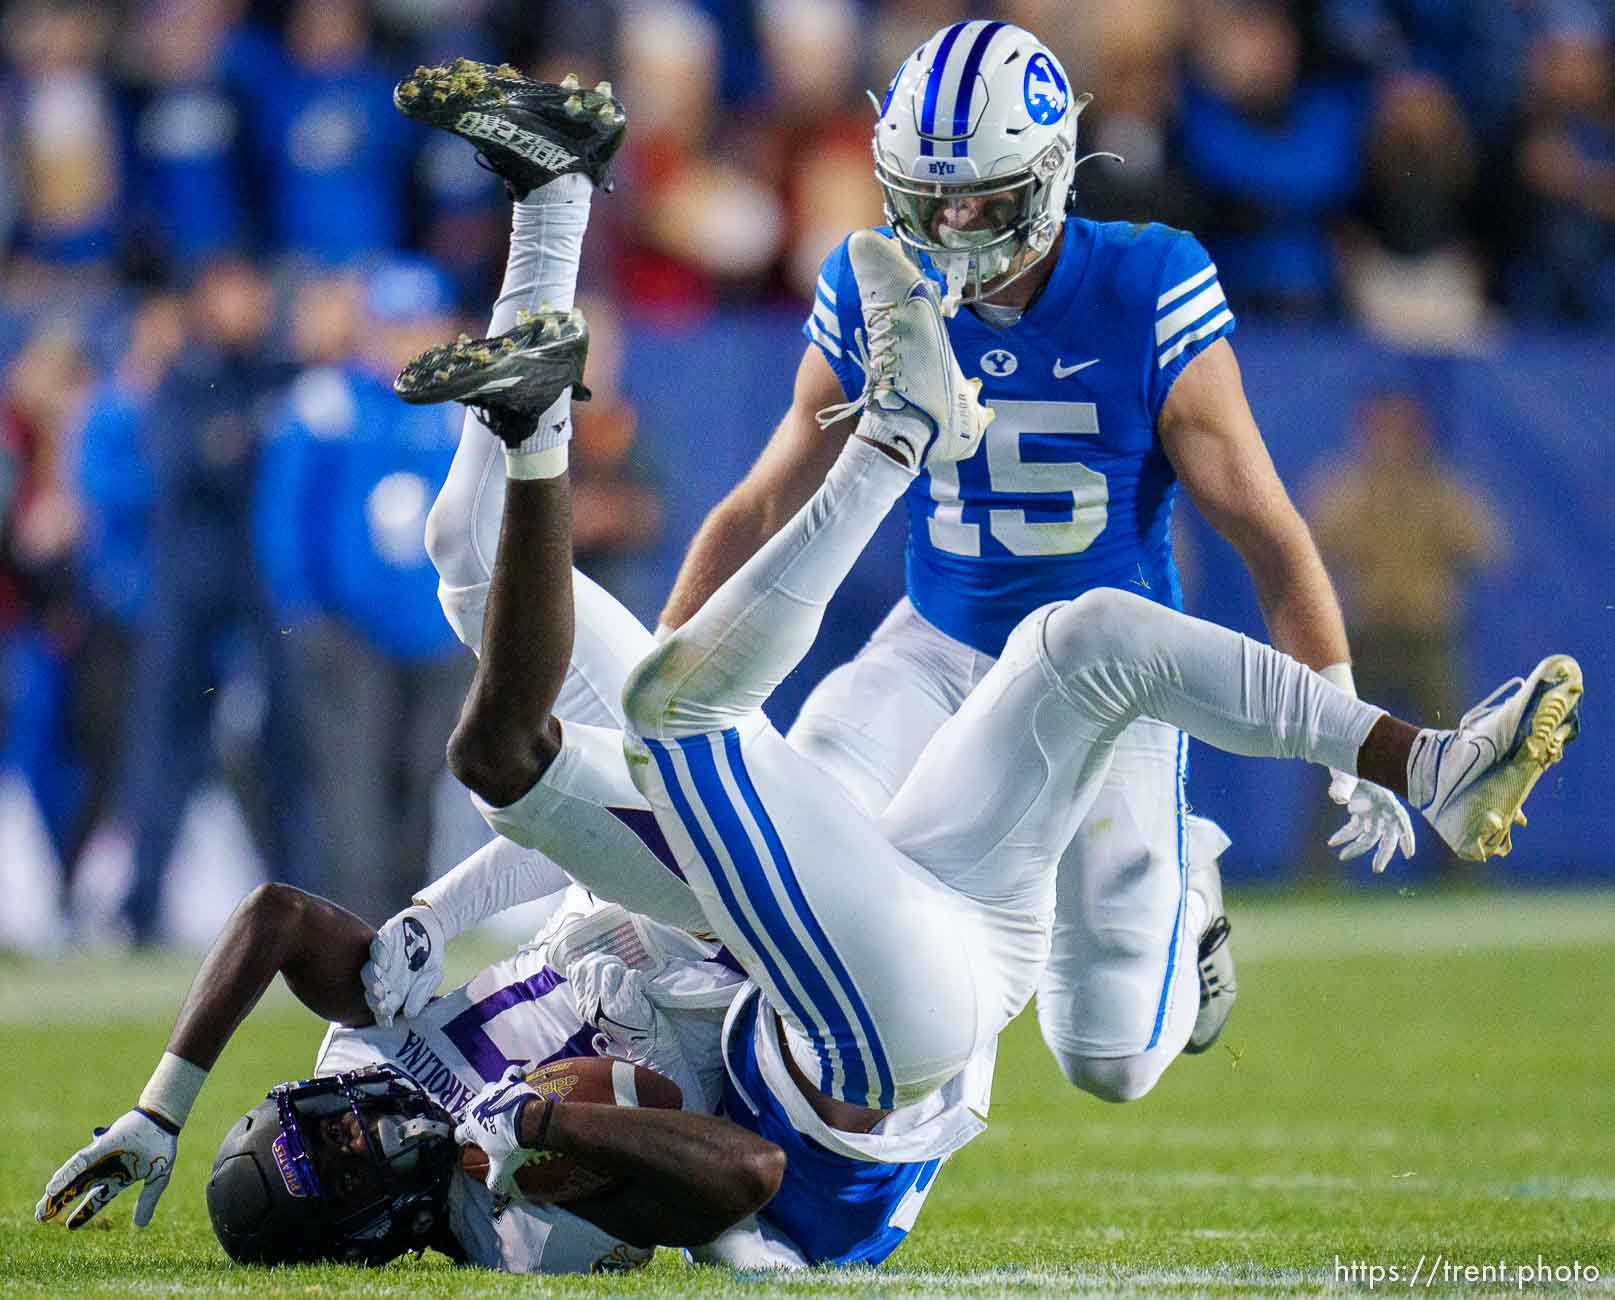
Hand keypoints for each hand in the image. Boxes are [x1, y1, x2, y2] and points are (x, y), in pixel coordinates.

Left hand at [36, 1108, 176, 1228]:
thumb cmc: (161, 1145)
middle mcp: (104, 1170)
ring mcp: (100, 1159)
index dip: (83, 1213)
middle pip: (77, 1190)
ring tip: (41, 1209)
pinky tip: (52, 1187)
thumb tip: (140, 1225)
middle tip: (40, 1218)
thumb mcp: (158, 1178)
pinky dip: (65, 1175)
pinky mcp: (99, 1148)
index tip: (70, 1226)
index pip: (97, 1199)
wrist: (164, 1119)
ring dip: (56, 1194)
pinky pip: (79, 1163)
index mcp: (118, 1179)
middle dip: (59, 1204)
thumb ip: (148, 1200)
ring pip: (73, 1179)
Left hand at [362, 904, 444, 1026]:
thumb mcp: (433, 977)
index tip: (387, 1022)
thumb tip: (410, 1014)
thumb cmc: (430, 957)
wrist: (432, 927)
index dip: (384, 1015)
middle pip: (373, 992)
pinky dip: (379, 957)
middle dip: (376, 1000)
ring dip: (373, 982)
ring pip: (369, 973)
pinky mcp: (381, 941)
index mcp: (395, 990)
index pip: (384, 1006)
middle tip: (381, 1005)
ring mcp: (380, 960)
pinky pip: (376, 950)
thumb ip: (422, 994)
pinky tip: (384, 964)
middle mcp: (384, 978)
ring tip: (380, 989)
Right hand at [455, 1069, 538, 1213]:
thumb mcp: (502, 1167)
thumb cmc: (512, 1145)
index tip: (468, 1142)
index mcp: (471, 1126)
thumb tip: (493, 1193)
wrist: (530, 1122)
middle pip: (471, 1110)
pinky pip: (510, 1073)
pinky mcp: (509, 1082)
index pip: (458, 1133)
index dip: (462, 1138)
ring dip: (491, 1096)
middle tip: (489, 1125)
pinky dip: (514, 1076)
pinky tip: (518, 1079)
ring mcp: (493, 1091)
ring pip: (486, 1090)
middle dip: (477, 1116)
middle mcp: (477, 1106)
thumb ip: (495, 1181)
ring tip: (500, 1103)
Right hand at [566, 951, 671, 1062]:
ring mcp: (608, 1006)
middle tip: (622, 970)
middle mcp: (591, 1006)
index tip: (605, 962)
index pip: (578, 970)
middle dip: (610, 961)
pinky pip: (631, 976)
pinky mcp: (626, 1005)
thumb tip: (571, 966)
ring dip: (623, 970)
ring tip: (629, 980)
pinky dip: (638, 977)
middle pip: (594, 965)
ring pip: (611, 969)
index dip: (592, 959)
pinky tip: (641, 986)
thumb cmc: (625, 1017)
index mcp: (583, 1004)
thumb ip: (585, 988)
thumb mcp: (599, 1006)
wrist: (647, 1038)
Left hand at [1326, 769, 1415, 873]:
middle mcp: (1381, 807)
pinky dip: (1345, 836)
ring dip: (1357, 847)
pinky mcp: (1358, 810)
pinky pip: (1354, 828)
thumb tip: (1338, 799)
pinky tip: (1332, 842)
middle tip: (1377, 869)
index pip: (1401, 820)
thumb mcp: (1346, 772)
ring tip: (1341, 856)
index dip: (1407, 837)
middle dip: (1383, 853)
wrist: (1337, 751)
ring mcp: (1370, 809)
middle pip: (1387, 834)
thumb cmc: (1346, 760)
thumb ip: (1342, 785)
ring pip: (1368, 835)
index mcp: (1384, 798)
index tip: (1409, 854)